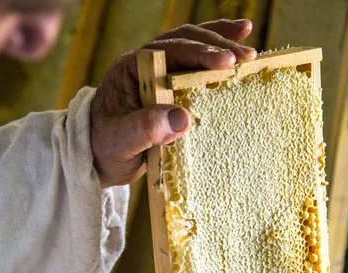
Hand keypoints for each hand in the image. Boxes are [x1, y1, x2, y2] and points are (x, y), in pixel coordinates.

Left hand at [90, 19, 256, 187]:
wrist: (98, 156)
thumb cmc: (106, 147)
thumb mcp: (121, 142)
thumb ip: (145, 128)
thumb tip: (183, 119)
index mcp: (130, 69)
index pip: (168, 53)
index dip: (199, 54)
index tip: (226, 63)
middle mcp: (145, 64)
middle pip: (184, 42)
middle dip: (217, 45)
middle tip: (246, 57)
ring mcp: (159, 72)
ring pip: (191, 45)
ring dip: (221, 41)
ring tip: (249, 42)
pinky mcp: (171, 86)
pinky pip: (194, 63)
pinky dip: (215, 53)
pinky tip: (237, 46)